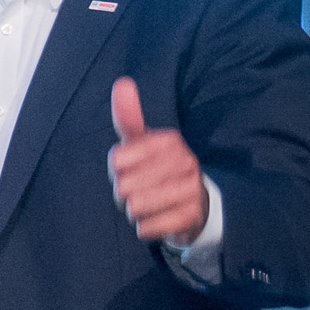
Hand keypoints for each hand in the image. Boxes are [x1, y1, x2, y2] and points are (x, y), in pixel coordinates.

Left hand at [107, 77, 206, 243]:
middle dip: (124, 194)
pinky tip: (159, 219)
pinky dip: (145, 227)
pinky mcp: (192, 216)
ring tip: (151, 204)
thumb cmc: (158, 170)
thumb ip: (129, 117)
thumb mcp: (142, 142)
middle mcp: (185, 161)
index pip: (116, 160)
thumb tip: (122, 82)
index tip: (133, 168)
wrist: (193, 206)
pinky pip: (146, 227)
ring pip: (134, 207)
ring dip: (135, 211)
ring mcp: (191, 188)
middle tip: (142, 190)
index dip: (117, 170)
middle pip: (123, 186)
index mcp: (170, 140)